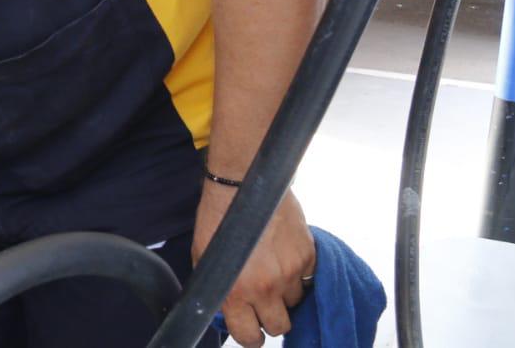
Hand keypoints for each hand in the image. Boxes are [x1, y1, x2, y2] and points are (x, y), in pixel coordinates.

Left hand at [193, 183, 315, 346]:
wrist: (240, 182)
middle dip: (271, 317)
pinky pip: (309, 279)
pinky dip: (300, 274)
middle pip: (280, 327)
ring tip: (274, 271)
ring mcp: (290, 272)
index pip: (249, 337)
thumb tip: (225, 312)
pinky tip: (285, 257)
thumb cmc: (217, 218)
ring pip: (296, 303)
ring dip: (286, 294)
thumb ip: (218, 290)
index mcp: (236, 292)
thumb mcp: (205, 259)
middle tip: (264, 302)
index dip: (249, 334)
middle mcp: (265, 287)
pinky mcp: (307, 255)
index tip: (250, 327)